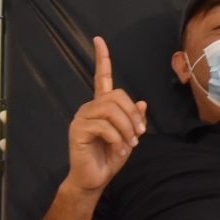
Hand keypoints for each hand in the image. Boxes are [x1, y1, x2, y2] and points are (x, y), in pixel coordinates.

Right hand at [66, 36, 146, 195]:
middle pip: (116, 96)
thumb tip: (142, 102)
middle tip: (139, 136)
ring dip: (126, 129)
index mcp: (101, 106)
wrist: (93, 179)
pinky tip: (118, 150)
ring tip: (128, 146)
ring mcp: (81, 117)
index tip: (99, 40)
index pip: (101, 77)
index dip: (101, 59)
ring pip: (111, 111)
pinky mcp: (77, 130)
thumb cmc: (109, 158)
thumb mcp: (129, 138)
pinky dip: (117, 139)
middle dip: (132, 116)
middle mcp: (89, 108)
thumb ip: (134, 120)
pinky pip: (104, 127)